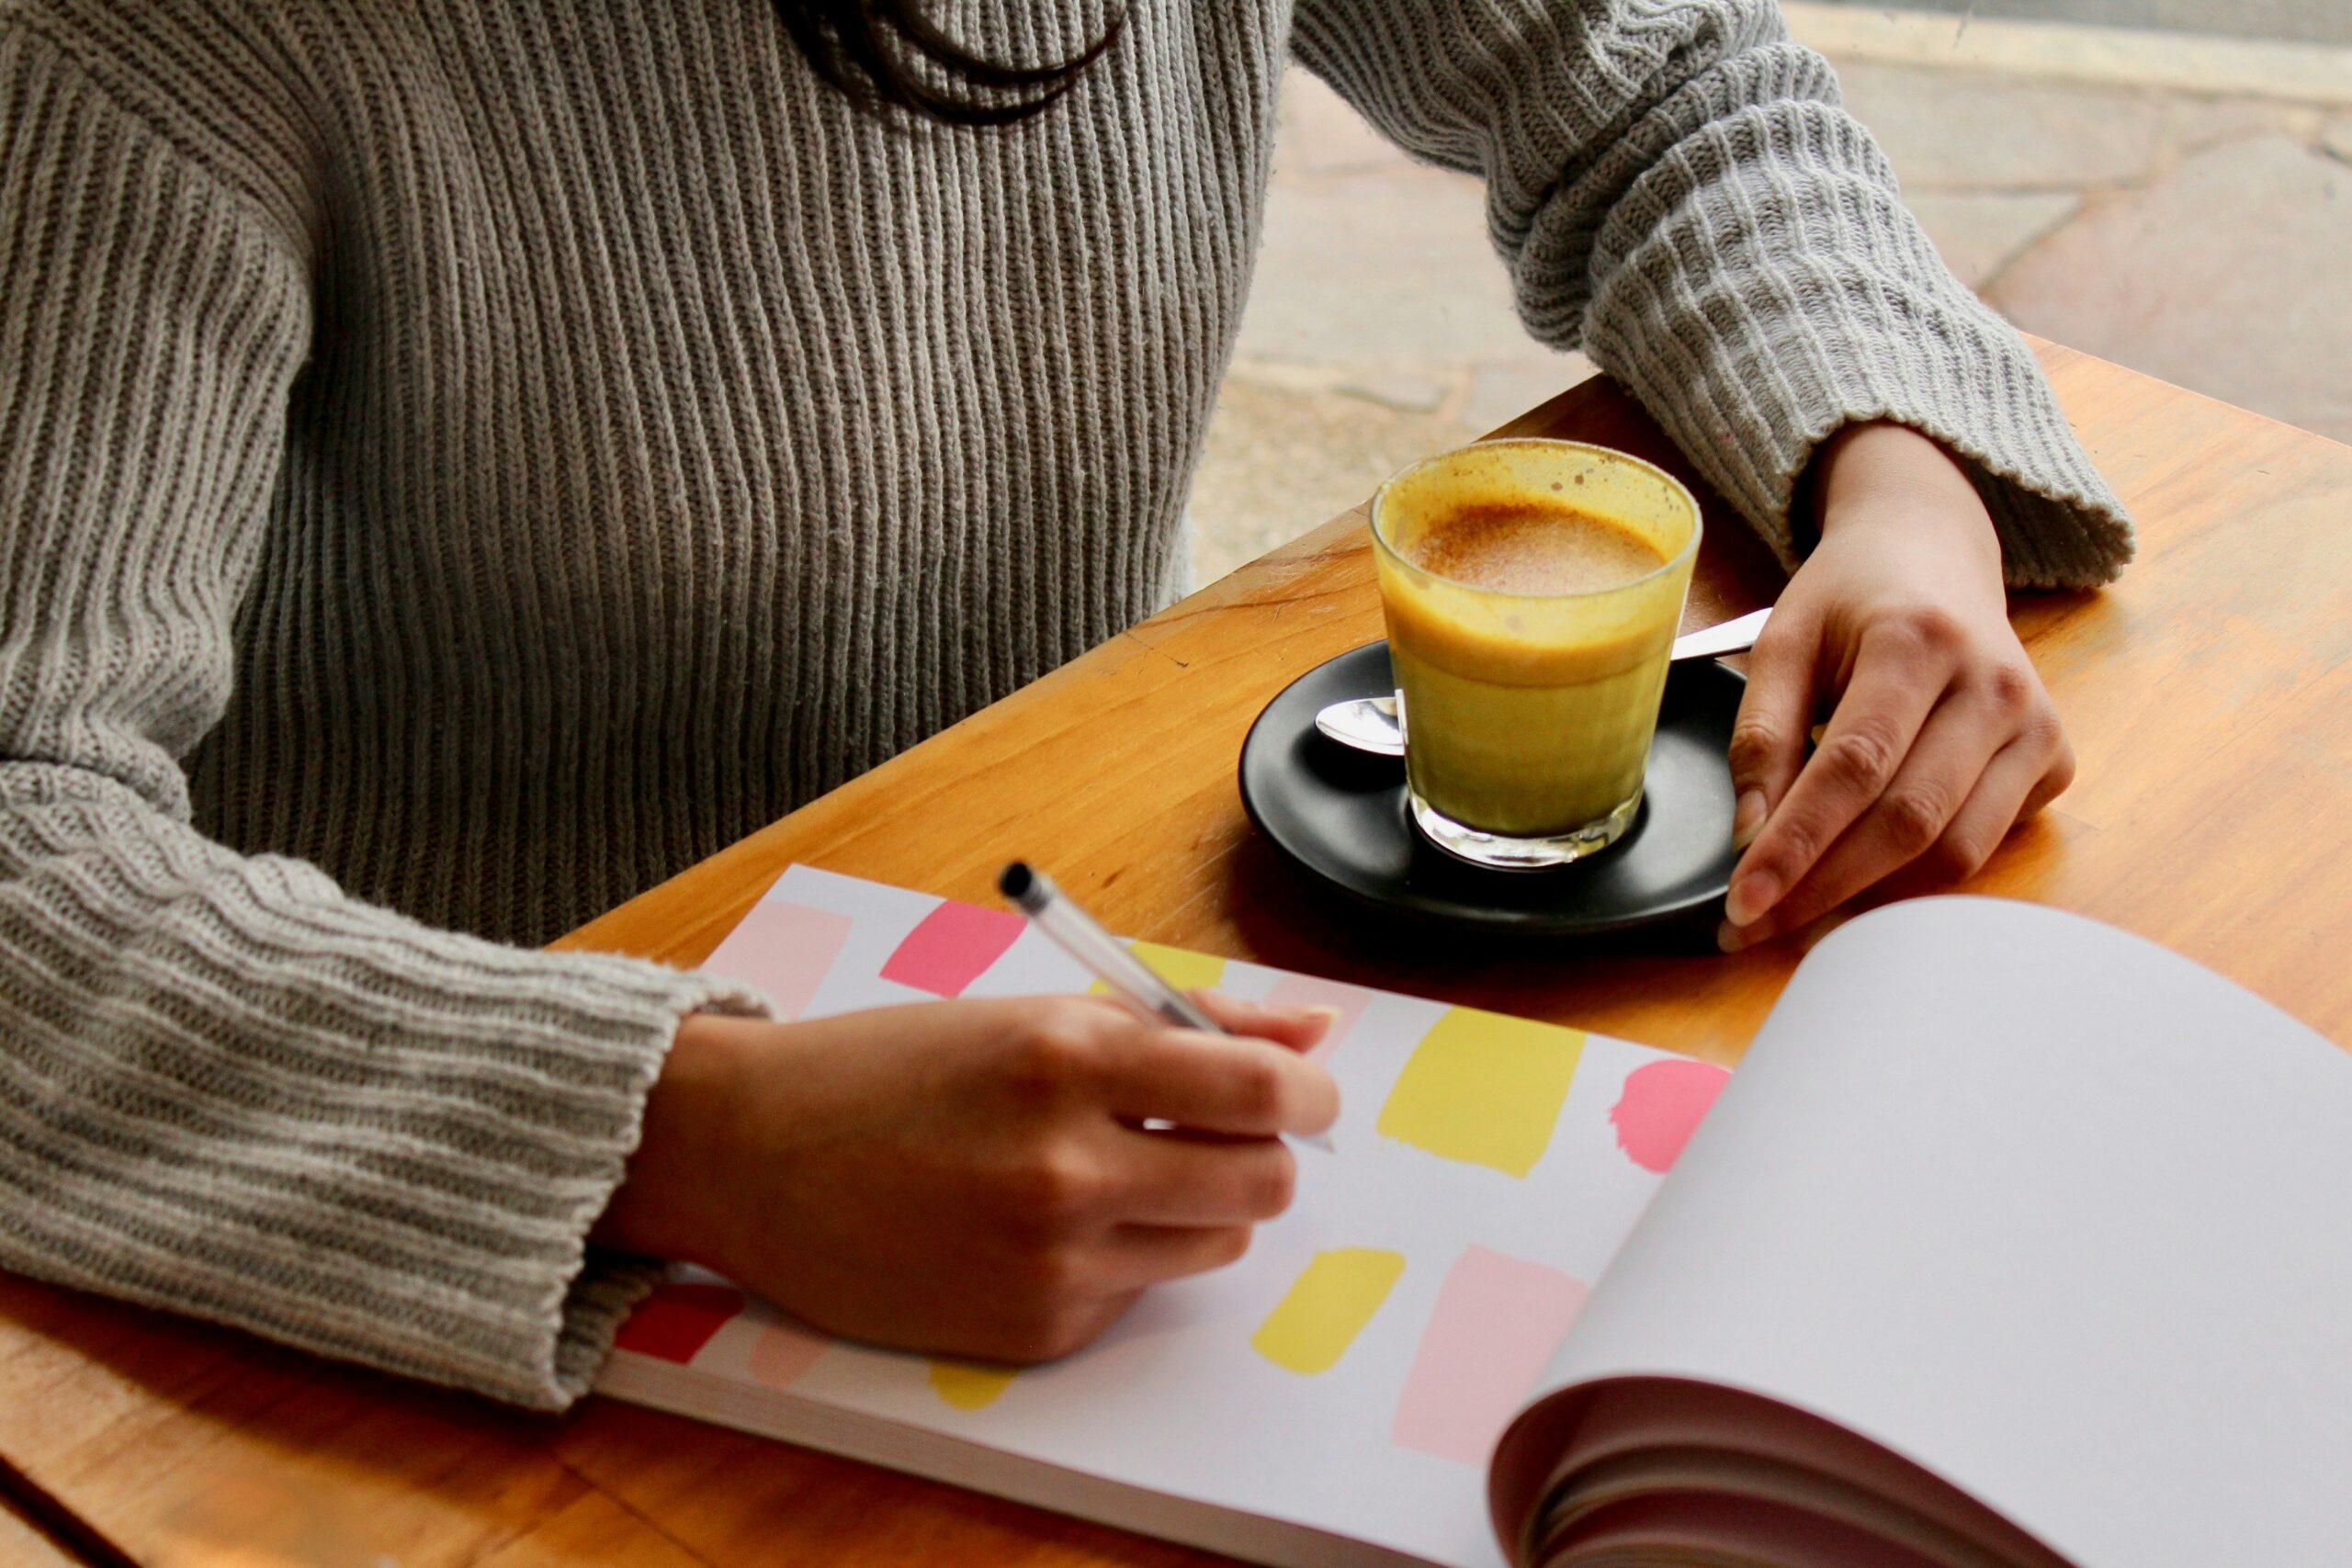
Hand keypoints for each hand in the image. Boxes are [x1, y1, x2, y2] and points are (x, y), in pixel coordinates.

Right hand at [595, 992, 1338, 1362]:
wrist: (752, 1153)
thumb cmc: (893, 1069)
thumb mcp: (1035, 1014)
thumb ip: (1185, 1021)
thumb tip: (1315, 1035)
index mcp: (1068, 1054)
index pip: (1259, 1089)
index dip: (1306, 1093)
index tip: (1307, 1094)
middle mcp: (1066, 1162)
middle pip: (1262, 1178)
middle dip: (1261, 1152)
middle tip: (1216, 1134)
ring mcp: (1051, 1257)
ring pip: (1216, 1241)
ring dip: (1196, 1205)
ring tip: (1116, 1171)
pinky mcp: (1035, 1325)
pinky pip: (1141, 1289)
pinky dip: (1123, 1253)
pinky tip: (1045, 1223)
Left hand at [1720, 421, 2073, 950]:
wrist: (1935, 551)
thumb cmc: (1850, 599)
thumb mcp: (1784, 641)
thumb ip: (1761, 734)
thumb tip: (1751, 836)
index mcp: (1917, 640)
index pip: (1854, 766)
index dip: (1797, 843)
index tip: (1743, 899)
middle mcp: (1992, 685)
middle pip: (1909, 820)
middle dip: (1824, 887)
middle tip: (1754, 928)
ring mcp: (2036, 726)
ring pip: (1955, 849)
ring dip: (1869, 899)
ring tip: (1796, 918)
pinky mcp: (2053, 759)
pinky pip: (1983, 845)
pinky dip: (1917, 879)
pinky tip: (1860, 883)